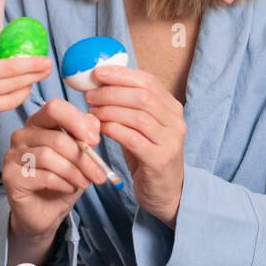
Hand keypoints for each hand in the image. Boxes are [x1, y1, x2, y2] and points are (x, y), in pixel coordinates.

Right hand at [0, 55, 50, 130]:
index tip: (45, 59)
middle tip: (48, 67)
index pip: (10, 69)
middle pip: (15, 85)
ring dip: (25, 90)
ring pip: (10, 102)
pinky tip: (13, 91)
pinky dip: (8, 100)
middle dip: (35, 76)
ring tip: (33, 80)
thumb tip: (2, 61)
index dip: (31, 65)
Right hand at [3, 99, 109, 240]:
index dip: (77, 121)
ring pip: (49, 157)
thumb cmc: (62, 180)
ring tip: (84, 182)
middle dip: (83, 157)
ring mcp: (13, 155)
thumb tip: (94, 123)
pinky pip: (43, 176)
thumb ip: (85, 136)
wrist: (45, 212)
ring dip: (74, 172)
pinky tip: (69, 188)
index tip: (95, 141)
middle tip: (98, 173)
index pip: (55, 108)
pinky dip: (63, 183)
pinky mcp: (10, 176)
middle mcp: (22, 134)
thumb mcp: (80, 156)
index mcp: (39, 123)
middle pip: (57, 137)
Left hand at [85, 64, 185, 225]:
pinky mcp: (160, 159)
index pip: (148, 81)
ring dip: (109, 111)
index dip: (121, 74)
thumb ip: (128, 106)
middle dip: (111, 93)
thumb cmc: (147, 155)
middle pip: (142, 96)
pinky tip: (100, 129)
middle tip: (90, 96)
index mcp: (172, 108)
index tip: (98, 73)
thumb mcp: (141, 127)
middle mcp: (176, 121)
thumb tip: (99, 83)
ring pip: (137, 116)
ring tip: (91, 113)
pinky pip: (132, 138)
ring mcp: (171, 141)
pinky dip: (113, 130)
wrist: (165, 193)